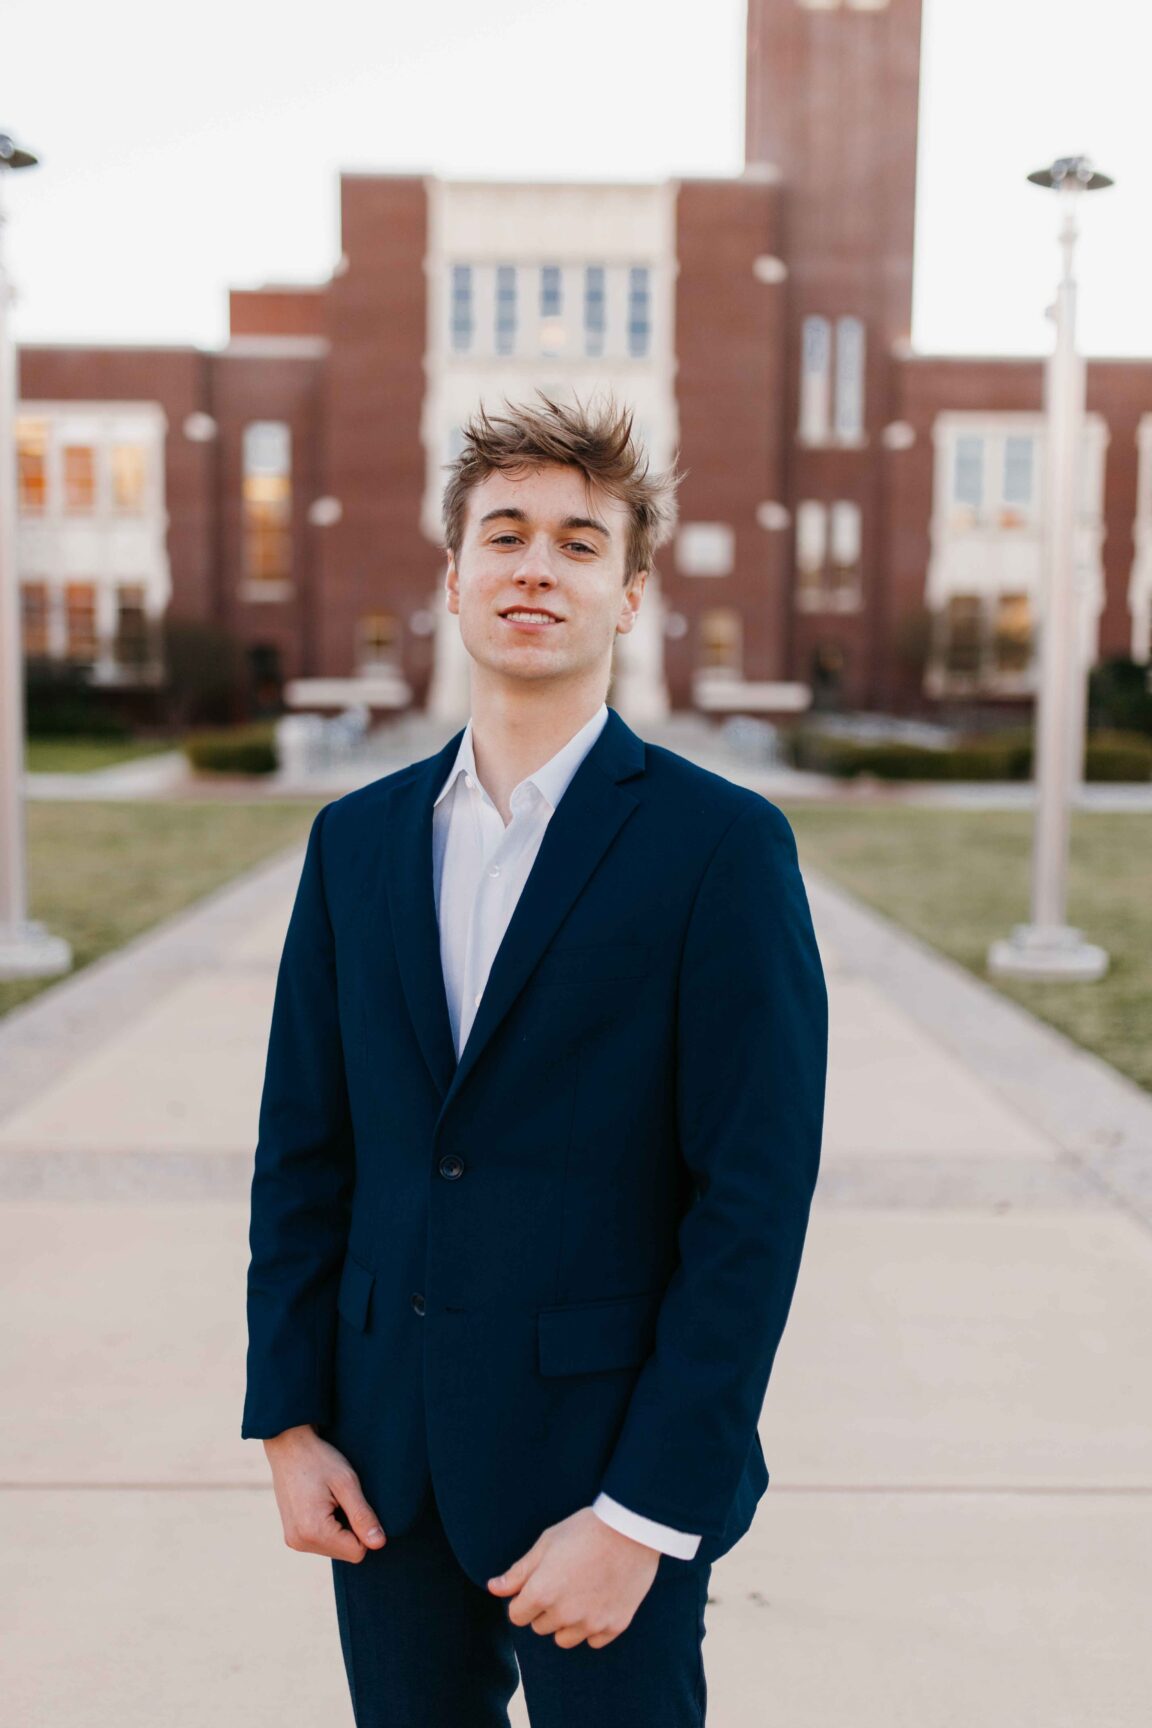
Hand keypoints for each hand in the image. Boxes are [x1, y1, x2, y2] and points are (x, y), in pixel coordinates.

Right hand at [263, 1425, 386, 1563]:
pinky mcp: (292, 1536)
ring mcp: (294, 1540)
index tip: (355, 1502)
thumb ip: (362, 1516)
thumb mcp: (346, 1482)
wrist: (288, 1445)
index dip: (365, 1528)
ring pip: (335, 1548)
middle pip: (346, 1552)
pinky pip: (321, 1542)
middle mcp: (300, 1542)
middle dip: (351, 1528)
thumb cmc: (319, 1459)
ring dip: (340, 1528)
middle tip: (341, 1498)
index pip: (357, 1552)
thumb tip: (379, 1544)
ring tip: (331, 1499)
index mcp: (314, 1531)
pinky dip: (328, 1527)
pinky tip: (323, 1504)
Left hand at [487, 1507, 660, 1648]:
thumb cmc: (585, 1529)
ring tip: (580, 1593)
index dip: (523, 1599)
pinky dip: (593, 1626)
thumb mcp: (547, 1542)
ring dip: (567, 1622)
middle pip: (540, 1627)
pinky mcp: (614, 1626)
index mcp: (542, 1593)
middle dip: (545, 1609)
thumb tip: (494, 1588)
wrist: (632, 1529)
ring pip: (565, 1639)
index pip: (517, 1615)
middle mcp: (564, 1615)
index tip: (537, 1584)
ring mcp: (591, 1623)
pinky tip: (599, 1601)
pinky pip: (594, 1640)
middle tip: (563, 1582)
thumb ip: (519, 1571)